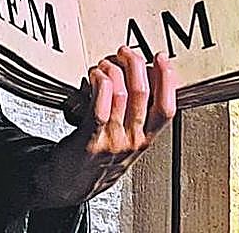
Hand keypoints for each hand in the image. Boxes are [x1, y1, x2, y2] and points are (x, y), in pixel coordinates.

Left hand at [50, 48, 176, 204]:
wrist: (71, 186)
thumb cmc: (98, 159)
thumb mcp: (128, 141)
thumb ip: (138, 115)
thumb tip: (144, 77)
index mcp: (145, 139)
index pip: (167, 107)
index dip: (167, 79)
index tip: (160, 58)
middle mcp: (132, 141)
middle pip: (142, 93)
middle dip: (134, 63)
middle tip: (124, 52)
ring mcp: (112, 142)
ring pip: (120, 94)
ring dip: (111, 70)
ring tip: (103, 64)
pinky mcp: (90, 142)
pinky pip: (99, 107)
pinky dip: (99, 84)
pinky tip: (95, 76)